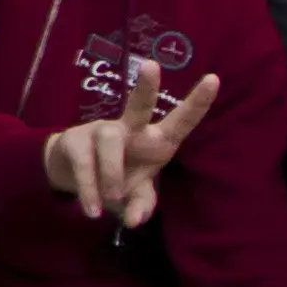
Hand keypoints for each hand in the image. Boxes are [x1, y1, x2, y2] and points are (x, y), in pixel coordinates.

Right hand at [36, 72, 222, 230]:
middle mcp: (131, 128)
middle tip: (151, 65)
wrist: (71, 176)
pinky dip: (90, 189)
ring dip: (112, 173)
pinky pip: (85, 162)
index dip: (197, 103)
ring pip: (111, 140)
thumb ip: (141, 205)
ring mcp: (101, 130)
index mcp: (155, 140)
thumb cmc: (116, 179)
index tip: (215, 78)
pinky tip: (92, 209)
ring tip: (112, 198)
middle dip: (146, 87)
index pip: (180, 121)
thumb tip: (135, 220)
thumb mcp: (135, 195)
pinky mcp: (75, 140)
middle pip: (138, 105)